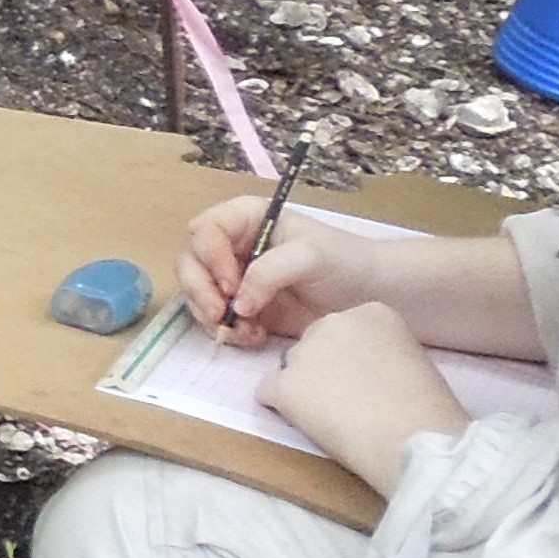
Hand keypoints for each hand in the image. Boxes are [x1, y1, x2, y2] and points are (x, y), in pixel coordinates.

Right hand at [181, 198, 382, 345]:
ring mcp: (234, 280)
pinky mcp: (242, 310)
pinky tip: (253, 337)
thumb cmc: (345, 261)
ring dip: (212, 318)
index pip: (205, 230)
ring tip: (245, 332)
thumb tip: (238, 302)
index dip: (210, 257)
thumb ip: (271, 271)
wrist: (368, 296)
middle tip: (222, 315)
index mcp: (247, 219)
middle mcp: (233, 246)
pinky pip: (216, 322)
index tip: (230, 283)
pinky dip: (228, 333)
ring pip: (196, 296)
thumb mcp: (312, 255)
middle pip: (190, 263)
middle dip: (200, 292)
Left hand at [263, 303, 470, 495]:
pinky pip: (268, 391)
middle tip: (346, 402)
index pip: (344, 331)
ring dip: (303, 390)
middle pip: (314, 345)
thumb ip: (380, 351)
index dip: (352, 360)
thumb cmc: (424, 408)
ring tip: (331, 418)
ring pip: (291, 368)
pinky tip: (306, 423)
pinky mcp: (284, 384)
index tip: (368, 381)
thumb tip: (362, 368)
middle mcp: (333, 322)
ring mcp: (304, 351)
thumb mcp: (410, 359)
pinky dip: (282, 408)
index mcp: (370, 312)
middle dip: (324, 371)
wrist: (412, 438)